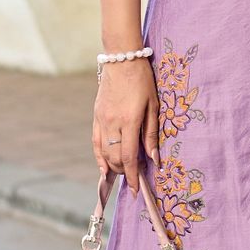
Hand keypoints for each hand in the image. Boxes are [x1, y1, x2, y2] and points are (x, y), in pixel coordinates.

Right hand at [92, 59, 160, 195]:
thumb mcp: (153, 106)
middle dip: (124, 173)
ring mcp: (101, 120)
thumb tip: (154, 159)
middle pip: (115, 158)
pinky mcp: (96, 116)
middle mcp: (112, 123)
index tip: (135, 191)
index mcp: (129, 121)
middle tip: (134, 180)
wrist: (121, 59)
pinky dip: (99, 157)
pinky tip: (104, 167)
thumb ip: (152, 133)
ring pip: (104, 152)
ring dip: (113, 166)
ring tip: (123, 173)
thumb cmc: (143, 80)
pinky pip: (95, 142)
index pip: (130, 157)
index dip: (132, 176)